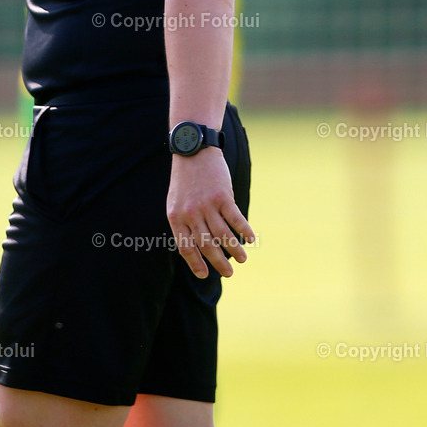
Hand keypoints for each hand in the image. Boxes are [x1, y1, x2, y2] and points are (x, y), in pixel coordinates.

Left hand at [167, 147, 253, 278]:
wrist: (194, 151)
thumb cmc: (185, 180)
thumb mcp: (176, 202)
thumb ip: (184, 222)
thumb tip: (197, 247)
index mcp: (176, 217)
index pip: (186, 247)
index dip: (196, 263)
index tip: (205, 275)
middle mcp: (190, 213)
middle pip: (206, 245)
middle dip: (219, 263)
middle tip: (228, 274)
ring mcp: (207, 205)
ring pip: (223, 235)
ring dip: (234, 250)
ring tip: (243, 260)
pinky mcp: (222, 196)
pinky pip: (235, 218)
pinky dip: (244, 230)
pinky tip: (251, 239)